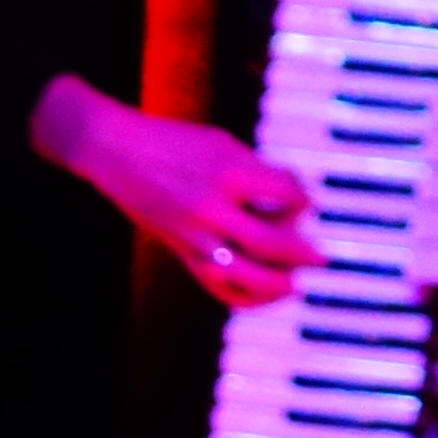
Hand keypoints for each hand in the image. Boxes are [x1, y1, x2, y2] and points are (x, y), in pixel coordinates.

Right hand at [33, 75, 318, 307]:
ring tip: (293, 283)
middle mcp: (211, 208)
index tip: (306, 201)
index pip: (284, 195)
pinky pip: (216, 285)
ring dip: (276, 284)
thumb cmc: (173, 141)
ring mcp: (193, 234)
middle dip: (302, 253)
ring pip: (244, 275)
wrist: (117, 151)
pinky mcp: (179, 250)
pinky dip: (242, 295)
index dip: (303, 199)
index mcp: (227, 172)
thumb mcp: (221, 143)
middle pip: (270, 243)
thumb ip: (255, 170)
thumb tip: (291, 197)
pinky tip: (261, 293)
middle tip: (320, 258)